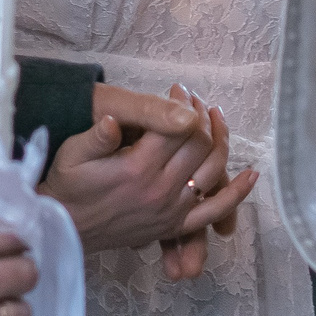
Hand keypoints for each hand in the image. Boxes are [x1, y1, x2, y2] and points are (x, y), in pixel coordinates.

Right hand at [42, 85, 256, 271]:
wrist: (64, 227)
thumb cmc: (67, 185)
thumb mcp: (72, 154)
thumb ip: (95, 137)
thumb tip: (114, 120)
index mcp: (136, 168)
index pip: (177, 127)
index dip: (183, 103)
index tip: (178, 89)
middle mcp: (160, 190)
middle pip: (200, 144)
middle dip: (202, 115)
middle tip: (194, 98)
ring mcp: (171, 210)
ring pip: (213, 169)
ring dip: (221, 139)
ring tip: (215, 116)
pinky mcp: (174, 225)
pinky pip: (214, 210)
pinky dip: (236, 193)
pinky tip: (252, 174)